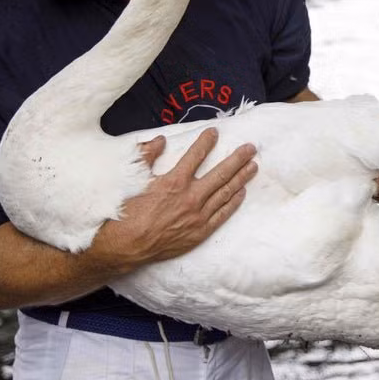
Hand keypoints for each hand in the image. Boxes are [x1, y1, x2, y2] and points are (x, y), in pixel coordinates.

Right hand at [90, 128, 257, 271]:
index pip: (196, 156)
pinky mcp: (200, 232)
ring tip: (253, 166)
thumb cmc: (127, 213)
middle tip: (250, 148)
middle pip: (221, 173)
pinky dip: (233, 202)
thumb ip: (146, 156)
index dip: (206, 142)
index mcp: (174, 182)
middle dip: (237, 158)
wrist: (126, 247)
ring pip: (225, 193)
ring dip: (241, 178)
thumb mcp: (133, 180)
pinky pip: (222, 214)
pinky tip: (241, 193)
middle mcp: (190, 197)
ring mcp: (198, 216)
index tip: (215, 132)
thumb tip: (159, 140)